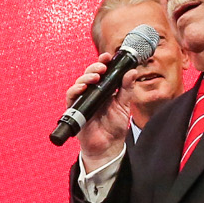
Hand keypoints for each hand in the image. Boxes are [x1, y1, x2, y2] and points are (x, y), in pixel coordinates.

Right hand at [67, 50, 133, 170]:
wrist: (108, 147)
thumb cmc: (114, 127)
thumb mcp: (124, 105)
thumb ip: (126, 89)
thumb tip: (131, 72)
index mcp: (104, 90)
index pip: (101, 72)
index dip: (102, 62)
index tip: (107, 56)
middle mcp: (92, 94)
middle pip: (89, 75)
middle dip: (94, 67)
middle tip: (102, 66)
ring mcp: (83, 101)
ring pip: (79, 83)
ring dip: (86, 77)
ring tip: (95, 76)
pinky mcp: (75, 110)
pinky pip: (71, 97)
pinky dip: (75, 90)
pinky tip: (82, 87)